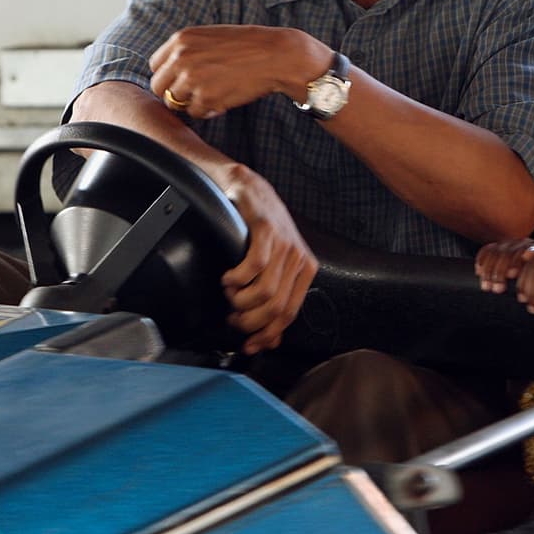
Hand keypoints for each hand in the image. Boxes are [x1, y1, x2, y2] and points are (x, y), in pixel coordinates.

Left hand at [148, 25, 330, 118]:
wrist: (277, 56)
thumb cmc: (249, 45)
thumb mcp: (211, 36)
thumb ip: (187, 49)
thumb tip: (171, 69)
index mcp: (181, 39)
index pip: (155, 65)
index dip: (169, 76)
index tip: (182, 81)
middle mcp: (181, 58)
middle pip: (159, 87)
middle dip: (175, 93)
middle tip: (195, 94)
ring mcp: (192, 79)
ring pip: (175, 103)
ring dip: (192, 103)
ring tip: (213, 96)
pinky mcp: (206, 98)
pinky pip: (195, 113)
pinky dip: (208, 111)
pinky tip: (223, 100)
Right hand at [218, 167, 318, 353]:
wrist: (247, 188)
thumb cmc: (258, 227)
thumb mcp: (273, 264)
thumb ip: (275, 297)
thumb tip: (270, 340)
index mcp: (305, 269)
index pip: (289, 315)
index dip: (266, 335)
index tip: (248, 344)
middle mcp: (299, 257)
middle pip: (276, 308)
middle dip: (249, 321)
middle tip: (233, 316)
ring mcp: (284, 243)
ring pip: (265, 292)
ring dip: (240, 301)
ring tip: (230, 293)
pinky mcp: (266, 230)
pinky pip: (253, 268)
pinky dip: (236, 279)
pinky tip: (228, 277)